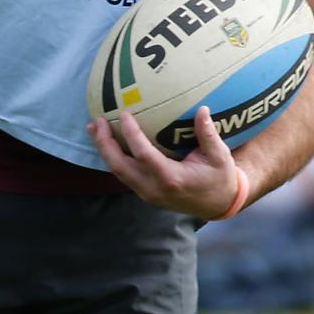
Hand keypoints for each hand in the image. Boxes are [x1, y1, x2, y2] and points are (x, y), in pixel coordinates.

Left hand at [89, 105, 238, 217]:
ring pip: (117, 171)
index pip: (144, 155)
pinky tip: (107, 139)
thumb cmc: (219, 177)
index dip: (131, 134)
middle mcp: (154, 189)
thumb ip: (208, 134)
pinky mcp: (144, 192)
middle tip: (97, 121)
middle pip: (120, 167)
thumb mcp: (220, 157)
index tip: (124, 113)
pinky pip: (123, 173)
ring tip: (94, 127)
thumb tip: (202, 110)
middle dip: (105, 144)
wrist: (218, 204)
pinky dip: (112, 155)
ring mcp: (147, 193)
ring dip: (104, 149)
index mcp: (171, 180)